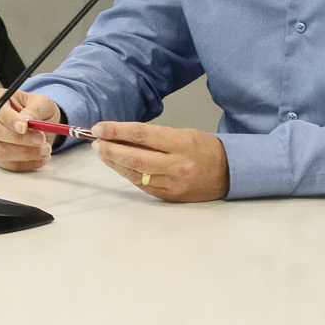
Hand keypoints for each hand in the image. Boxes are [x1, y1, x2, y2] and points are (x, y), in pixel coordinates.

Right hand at [0, 88, 60, 172]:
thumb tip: (27, 119)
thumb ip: (35, 109)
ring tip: (45, 149)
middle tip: (41, 139)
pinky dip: (28, 163)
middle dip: (20, 139)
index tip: (24, 126)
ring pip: (1, 151)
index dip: (7, 118)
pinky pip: (9, 164)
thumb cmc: (36, 108)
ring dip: (26, 153)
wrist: (41, 123)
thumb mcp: (42, 102)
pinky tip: (41, 157)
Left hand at [90, 121, 228, 201]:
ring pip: (134, 173)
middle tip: (96, 142)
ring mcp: (173, 184)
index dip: (116, 131)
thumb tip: (122, 135)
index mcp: (181, 143)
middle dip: (109, 149)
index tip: (99, 128)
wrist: (229, 173)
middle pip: (134, 157)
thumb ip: (154, 136)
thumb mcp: (182, 133)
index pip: (141, 134)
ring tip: (102, 152)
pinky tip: (119, 165)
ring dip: (114, 162)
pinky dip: (128, 174)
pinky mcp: (170, 197)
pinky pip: (142, 185)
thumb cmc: (204, 148)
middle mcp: (176, 165)